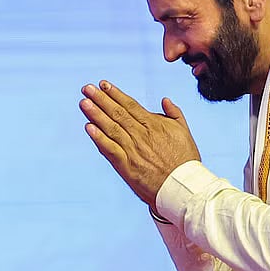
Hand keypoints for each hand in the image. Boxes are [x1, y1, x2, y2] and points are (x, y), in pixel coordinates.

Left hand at [79, 80, 199, 206]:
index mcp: (154, 124)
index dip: (115, 94)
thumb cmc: (185, 160)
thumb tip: (165, 99)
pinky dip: (98, 138)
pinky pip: (110, 149)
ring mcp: (133, 150)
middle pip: (117, 113)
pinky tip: (88, 127)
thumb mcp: (184, 131)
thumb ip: (174, 113)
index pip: (130, 105)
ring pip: (111, 128)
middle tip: (86, 88)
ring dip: (96, 114)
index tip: (103, 84)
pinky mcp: (127, 166)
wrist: (183, 186)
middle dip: (100, 99)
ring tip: (84, 102)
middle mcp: (141, 134)